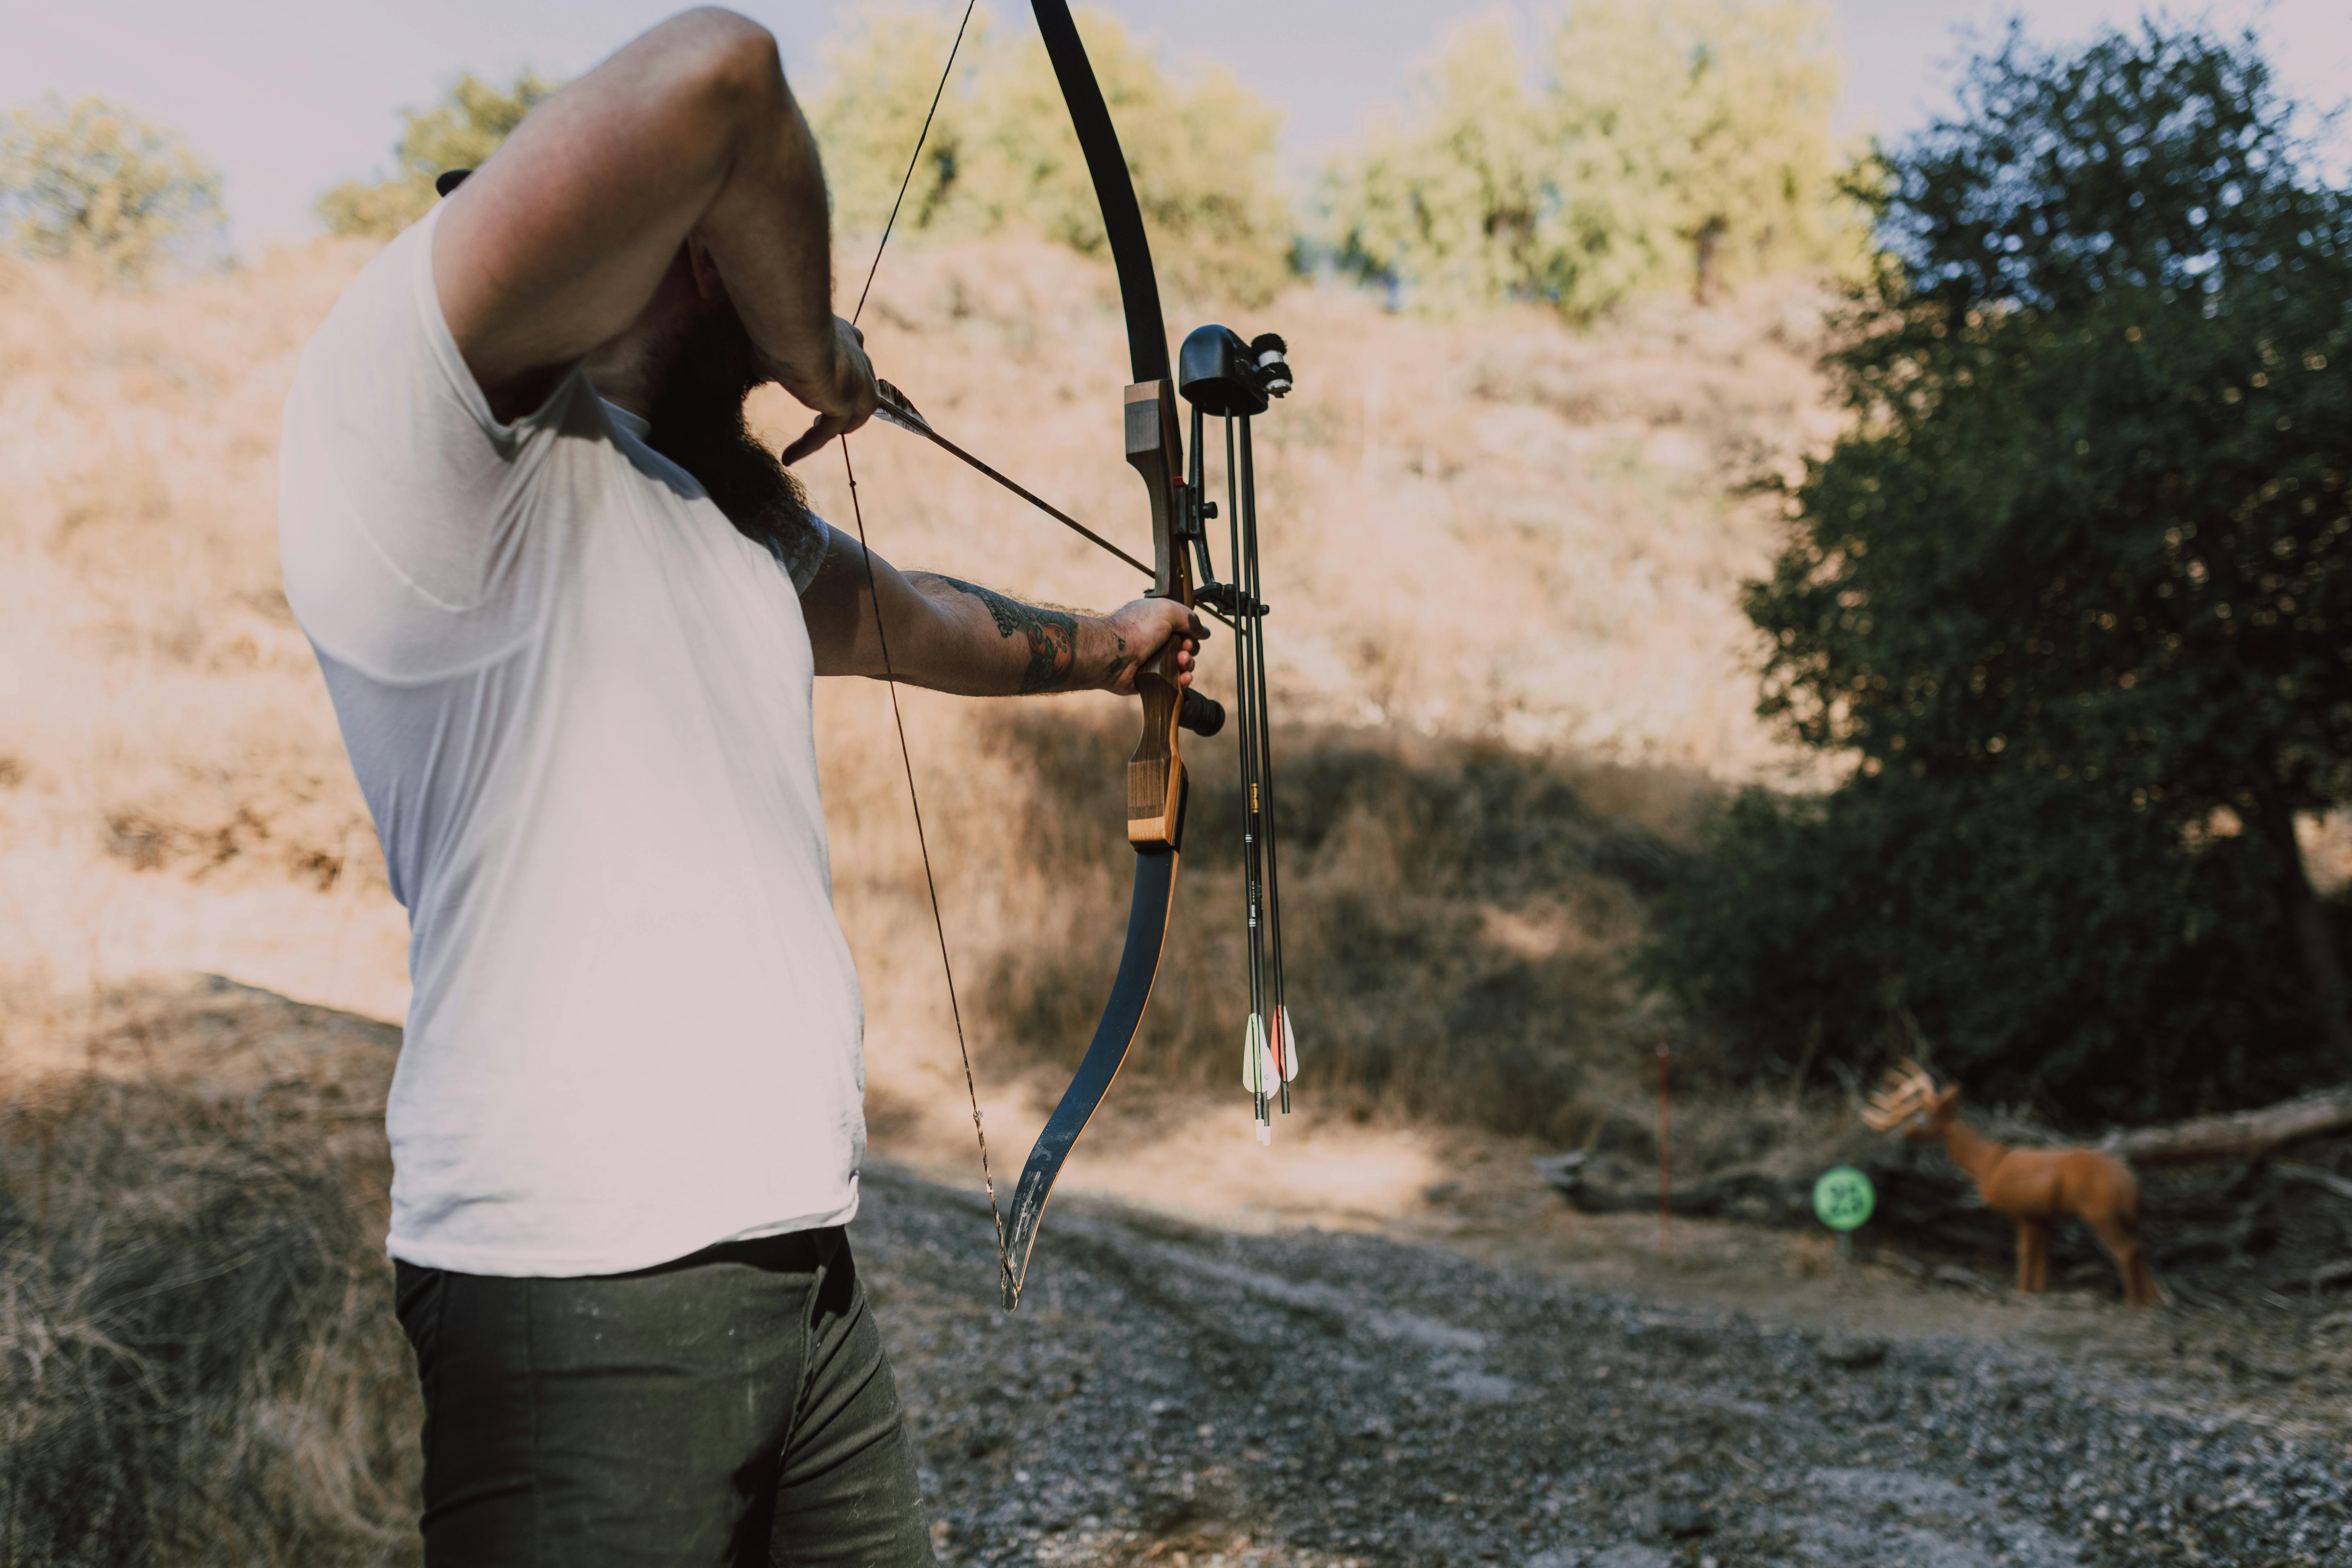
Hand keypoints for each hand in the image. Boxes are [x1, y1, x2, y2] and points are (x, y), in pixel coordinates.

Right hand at [777, 316, 877, 464]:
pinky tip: (788, 457)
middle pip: (857, 392)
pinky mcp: (848, 405)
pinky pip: (826, 433)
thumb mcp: (775, 345)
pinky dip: (806, 445)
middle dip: (841, 408)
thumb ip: (777, 360)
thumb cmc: (779, 329)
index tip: (822, 387)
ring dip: (830, 429)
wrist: (792, 328)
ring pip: (848, 417)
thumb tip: (764, 370)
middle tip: (820, 421)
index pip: (851, 360)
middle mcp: (860, 360)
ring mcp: (860, 384)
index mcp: (847, 337)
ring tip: (811, 439)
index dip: (837, 377)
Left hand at [1098, 596, 1204, 696]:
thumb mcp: (1167, 610)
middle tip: (1184, 650)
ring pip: (1181, 666)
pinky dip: (1182, 681)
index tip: (1191, 636)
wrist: (1114, 654)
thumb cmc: (1136, 629)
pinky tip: (1184, 679)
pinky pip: (1173, 683)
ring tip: (1182, 663)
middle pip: (1185, 647)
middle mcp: (1155, 640)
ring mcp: (1153, 661)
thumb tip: (1204, 632)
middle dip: (1191, 649)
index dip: (1191, 633)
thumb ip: (1189, 618)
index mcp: (1157, 621)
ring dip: (1188, 665)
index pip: (1183, 628)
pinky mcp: (1151, 680)